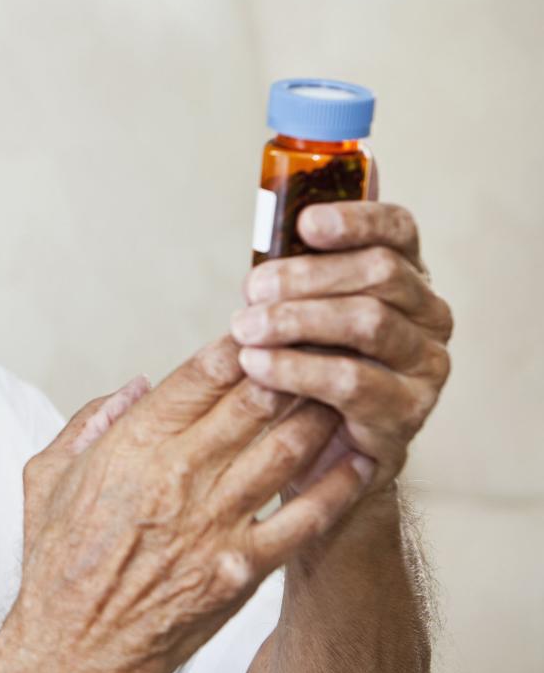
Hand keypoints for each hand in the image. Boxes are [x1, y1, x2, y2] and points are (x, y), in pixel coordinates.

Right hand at [0, 338, 373, 672]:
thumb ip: (90, 421)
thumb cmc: (58, 564)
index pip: (199, 375)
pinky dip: (338, 484)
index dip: (238, 342)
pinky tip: (359, 458)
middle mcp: (179, 475)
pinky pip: (305, 517)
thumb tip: (134, 385)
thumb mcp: (48, 475)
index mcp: (131, 446)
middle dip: (289, 363)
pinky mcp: (243, 568)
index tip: (260, 322)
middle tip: (315, 340)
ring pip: (288, 447)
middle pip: (254, 399)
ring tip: (344, 385)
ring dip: (321, 411)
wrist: (76, 647)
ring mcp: (216, 522)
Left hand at [230, 178, 453, 493]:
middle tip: (249, 291)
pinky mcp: (407, 413)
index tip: (304, 223)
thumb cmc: (304, 366)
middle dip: (304, 277)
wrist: (318, 453)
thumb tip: (265, 225)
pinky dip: (297, 369)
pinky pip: (353, 382)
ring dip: (295, 320)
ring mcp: (425, 365)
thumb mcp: (297, 311)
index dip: (354, 219)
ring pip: (366, 322)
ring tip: (244, 329)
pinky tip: (257, 366)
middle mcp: (428, 315)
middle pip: (378, 273)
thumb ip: (292, 271)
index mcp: (404, 276)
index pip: (397, 229)